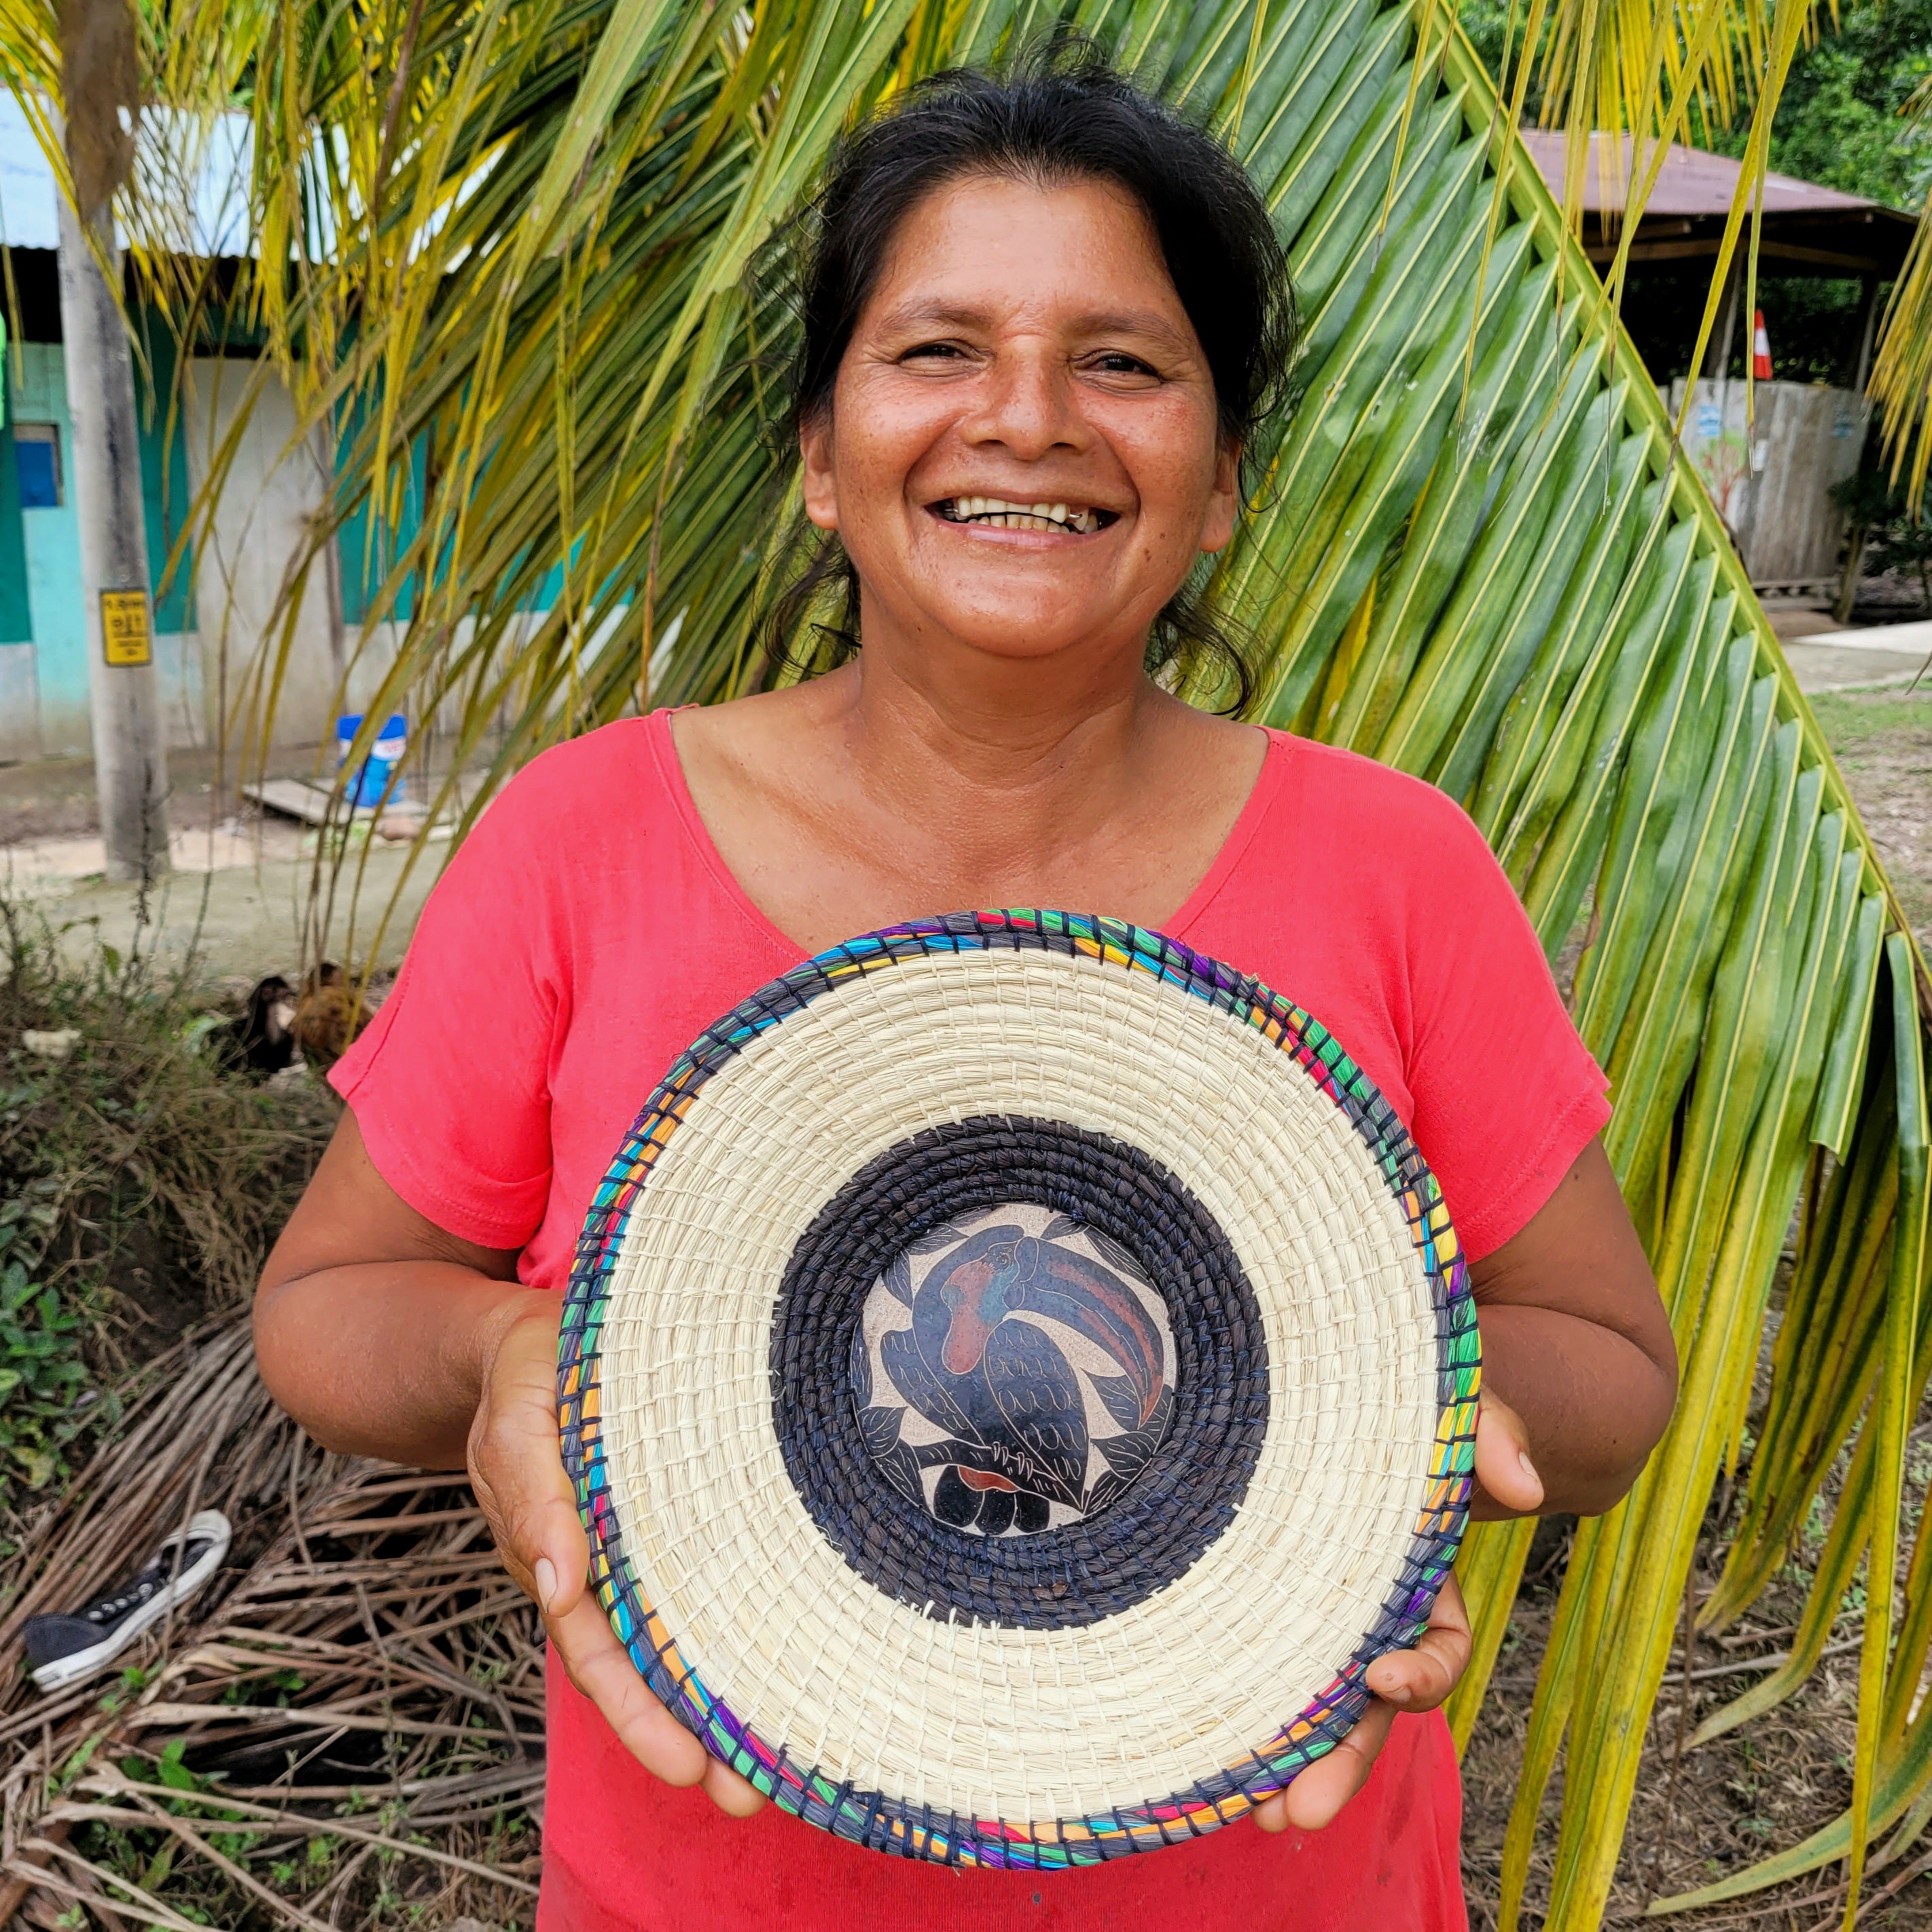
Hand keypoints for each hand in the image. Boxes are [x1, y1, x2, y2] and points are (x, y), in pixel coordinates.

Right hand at [467, 1294, 765, 1818]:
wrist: (534, 1340)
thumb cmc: (527, 1372)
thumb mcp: (517, 1417)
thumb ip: (532, 1492)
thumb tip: (558, 1584)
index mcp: (560, 1552)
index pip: (599, 1653)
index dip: (639, 1712)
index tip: (684, 1767)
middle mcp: (599, 1566)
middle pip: (643, 1668)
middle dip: (691, 1736)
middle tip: (750, 1796)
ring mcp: (632, 1548)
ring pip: (674, 1640)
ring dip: (718, 1699)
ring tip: (777, 1763)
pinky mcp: (667, 1520)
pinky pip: (694, 1587)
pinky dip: (727, 1633)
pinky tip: (781, 1664)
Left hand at [1254, 1396, 1540, 1832]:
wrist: (1329, 1371)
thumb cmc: (1397, 1388)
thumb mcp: (1454, 1398)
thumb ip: (1490, 1432)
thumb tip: (1522, 1485)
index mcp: (1423, 1568)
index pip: (1442, 1643)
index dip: (1424, 1672)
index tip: (1385, 1678)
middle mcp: (1372, 1605)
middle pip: (1371, 1703)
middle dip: (1343, 1760)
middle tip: (1302, 1813)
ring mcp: (1316, 1611)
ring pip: (1315, 1704)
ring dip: (1292, 1764)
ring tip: (1260, 1816)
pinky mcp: (1261, 1601)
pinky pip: (1262, 1668)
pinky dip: (1247, 1717)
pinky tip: (1218, 1764)